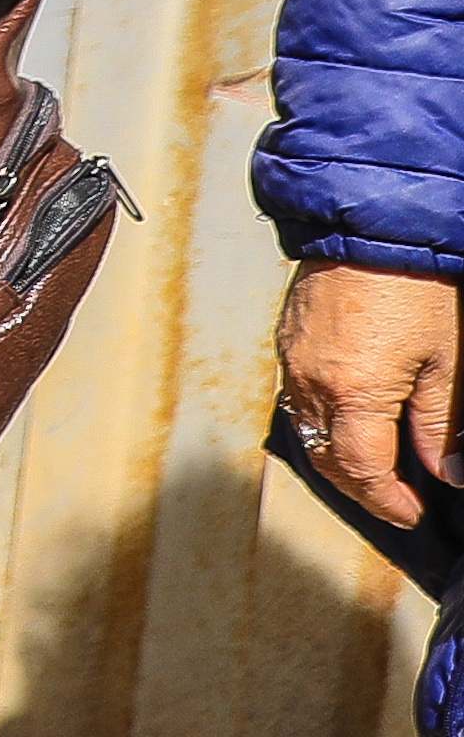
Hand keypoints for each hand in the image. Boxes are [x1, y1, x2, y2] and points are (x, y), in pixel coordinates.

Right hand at [283, 263, 462, 528]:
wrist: (372, 223)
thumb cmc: (417, 285)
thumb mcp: (448, 361)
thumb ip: (443, 423)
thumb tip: (447, 471)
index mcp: (353, 393)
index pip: (362, 469)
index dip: (387, 499)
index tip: (410, 512)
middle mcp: (311, 382)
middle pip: (325, 457)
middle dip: (359, 486)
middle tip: (393, 498)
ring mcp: (293, 359)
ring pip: (306, 428)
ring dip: (337, 455)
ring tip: (372, 462)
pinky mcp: (288, 337)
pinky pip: (297, 396)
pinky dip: (322, 419)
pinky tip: (349, 415)